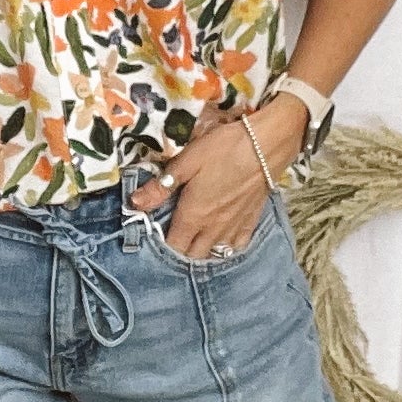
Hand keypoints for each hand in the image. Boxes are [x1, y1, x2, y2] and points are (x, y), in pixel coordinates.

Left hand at [132, 100, 305, 258]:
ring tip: (196, 240)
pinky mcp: (251, 221)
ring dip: (203, 252)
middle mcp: (213, 228)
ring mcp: (234, 227)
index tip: (158, 234)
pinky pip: (237, 246)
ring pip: (216, 254)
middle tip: (175, 237)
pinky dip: (227, 247)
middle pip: (194, 256)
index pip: (174, 246)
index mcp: (193, 215)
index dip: (163, 245)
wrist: (267, 145)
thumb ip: (161, 186)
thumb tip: (134, 203)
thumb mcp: (186, 161)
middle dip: (182, 252)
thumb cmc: (223, 149)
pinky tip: (222, 237)